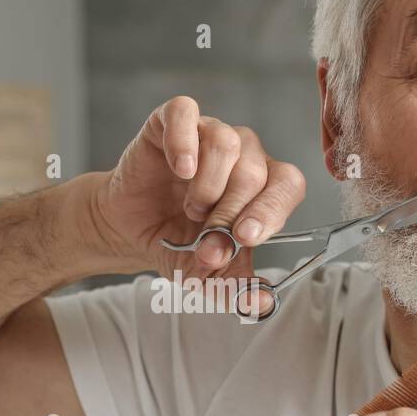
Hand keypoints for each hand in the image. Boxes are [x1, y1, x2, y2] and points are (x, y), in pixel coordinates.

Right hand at [91, 96, 306, 297]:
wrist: (129, 229)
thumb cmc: (176, 242)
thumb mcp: (207, 274)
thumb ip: (235, 288)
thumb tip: (260, 304)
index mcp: (262, 188)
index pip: (287, 185)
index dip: (272, 210)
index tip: (247, 237)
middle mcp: (242, 155)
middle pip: (255, 171)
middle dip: (231, 213)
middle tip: (208, 238)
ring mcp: (208, 132)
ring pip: (227, 143)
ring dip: (208, 186)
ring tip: (191, 209)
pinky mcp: (171, 121)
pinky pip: (184, 111)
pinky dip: (184, 142)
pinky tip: (180, 171)